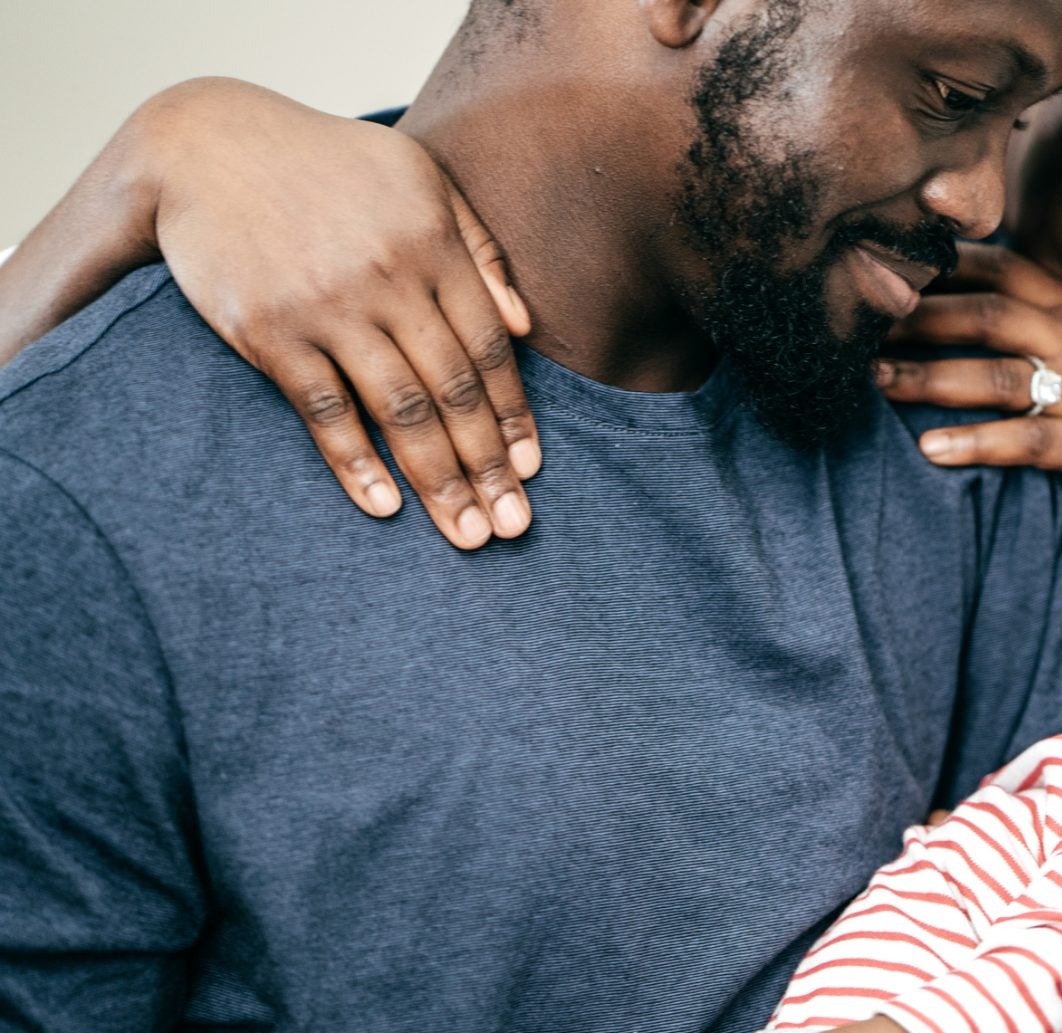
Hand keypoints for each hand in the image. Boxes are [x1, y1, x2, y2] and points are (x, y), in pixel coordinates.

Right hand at [140, 79, 536, 548]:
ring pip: (400, 408)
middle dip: (488, 465)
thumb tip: (526, 325)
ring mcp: (329, 307)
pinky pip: (323, 409)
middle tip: (513, 525)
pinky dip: (355, 461)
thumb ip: (478, 249)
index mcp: (433, 245)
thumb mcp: (419, 179)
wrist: (206, 146)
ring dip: (437, 479)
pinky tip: (385, 506)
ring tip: (465, 533)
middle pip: (454, 389)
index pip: (489, 348)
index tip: (531, 470)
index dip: (514, 415)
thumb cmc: (328, 166)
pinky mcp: (270, 330)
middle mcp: (389, 279)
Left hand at [878, 244, 1061, 543]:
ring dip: (929, 377)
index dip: (940, 266)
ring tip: (874, 384)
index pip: (1004, 270)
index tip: (883, 269)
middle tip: (855, 327)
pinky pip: (1027, 441)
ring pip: (999, 373)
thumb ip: (1061, 323)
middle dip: (917, 317)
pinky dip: (976, 443)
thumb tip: (990, 305)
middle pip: (989, 313)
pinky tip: (930, 450)